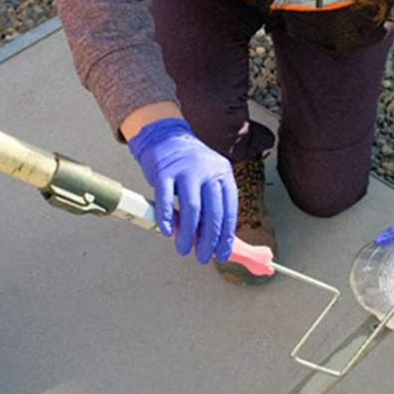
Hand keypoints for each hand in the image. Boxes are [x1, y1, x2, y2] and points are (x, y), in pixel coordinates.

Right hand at [128, 118, 236, 263]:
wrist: (165, 137)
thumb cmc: (188, 166)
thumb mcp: (208, 179)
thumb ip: (212, 206)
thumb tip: (214, 241)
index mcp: (223, 174)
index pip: (229, 210)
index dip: (226, 236)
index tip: (222, 253)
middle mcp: (207, 170)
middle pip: (213, 212)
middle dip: (208, 240)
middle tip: (203, 256)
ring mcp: (185, 170)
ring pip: (192, 208)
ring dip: (188, 234)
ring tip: (184, 248)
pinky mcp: (164, 171)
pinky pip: (166, 199)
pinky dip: (168, 218)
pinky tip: (168, 232)